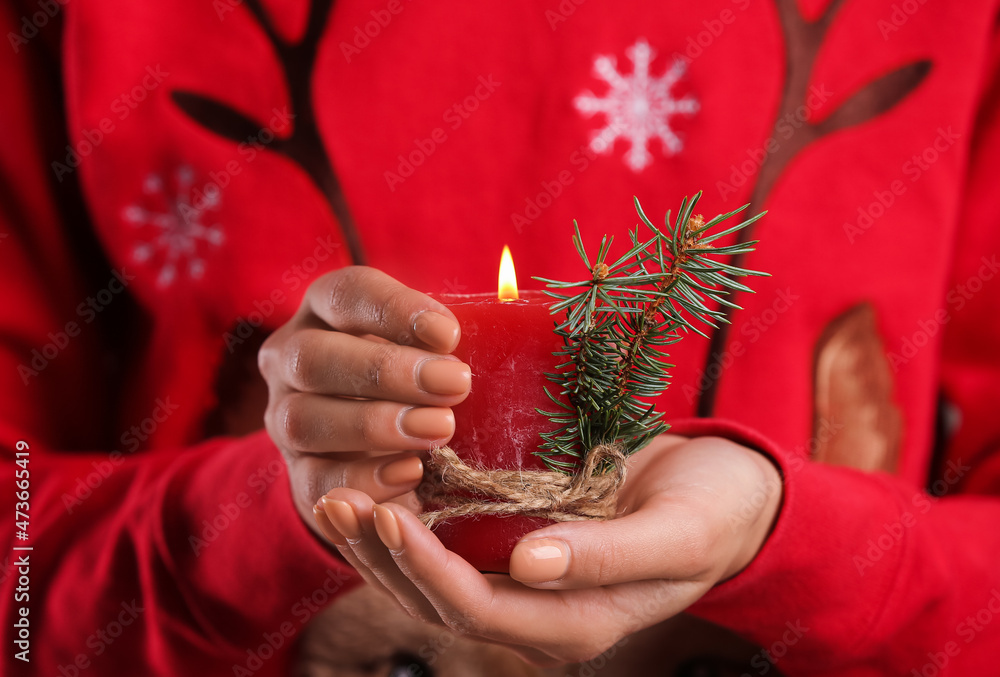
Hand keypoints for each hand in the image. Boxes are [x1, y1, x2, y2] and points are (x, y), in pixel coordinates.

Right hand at [258, 266, 471, 535]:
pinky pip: (314, 482)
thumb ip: (448, 338)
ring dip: (374, 425)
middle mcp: (291, 359)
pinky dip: (362, 480)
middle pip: (314, 358)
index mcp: (324, 310)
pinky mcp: (297, 476)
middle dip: (386, 371)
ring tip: (440, 428)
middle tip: (455, 384)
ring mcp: (284, 419)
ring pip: (304, 420)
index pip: (346, 293)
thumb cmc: (419, 378)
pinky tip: (411, 472)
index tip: (450, 334)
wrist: (384, 449)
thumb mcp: (430, 347)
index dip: (394, 309)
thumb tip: (503, 321)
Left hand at [312, 434, 781, 665]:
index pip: (477, 608)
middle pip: (437, 600)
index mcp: (572, 623)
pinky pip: (449, 542)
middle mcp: (537, 610)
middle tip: (337, 498)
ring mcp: (523, 579)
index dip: (426, 567)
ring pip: (431, 576)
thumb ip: (608, 557)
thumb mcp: (676, 535)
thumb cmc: (713, 514)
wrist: (727, 493)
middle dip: (383, 554)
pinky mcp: (516, 542)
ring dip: (379, 541)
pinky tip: (378, 481)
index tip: (387, 512)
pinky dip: (408, 518)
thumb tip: (531, 566)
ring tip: (332, 494)